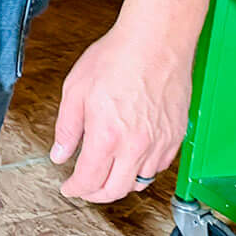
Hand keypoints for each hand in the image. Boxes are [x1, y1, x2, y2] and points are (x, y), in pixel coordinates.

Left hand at [50, 18, 193, 202]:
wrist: (156, 41)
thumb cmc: (117, 58)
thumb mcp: (75, 90)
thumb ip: (67, 128)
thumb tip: (59, 155)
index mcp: (107, 136)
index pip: (89, 181)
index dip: (75, 189)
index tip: (69, 187)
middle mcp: (136, 145)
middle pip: (116, 191)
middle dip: (96, 194)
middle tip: (86, 187)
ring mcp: (160, 143)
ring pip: (140, 182)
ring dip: (121, 183)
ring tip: (108, 172)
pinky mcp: (176, 136)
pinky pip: (159, 166)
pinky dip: (143, 169)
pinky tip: (132, 157)